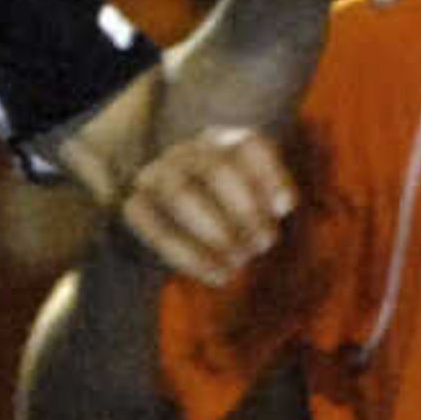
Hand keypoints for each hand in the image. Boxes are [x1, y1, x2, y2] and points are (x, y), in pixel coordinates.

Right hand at [119, 125, 297, 288]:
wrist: (169, 234)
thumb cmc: (225, 219)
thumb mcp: (252, 207)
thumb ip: (269, 202)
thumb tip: (282, 205)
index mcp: (221, 143)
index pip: (248, 144)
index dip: (270, 174)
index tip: (286, 209)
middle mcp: (187, 152)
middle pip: (216, 168)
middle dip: (245, 209)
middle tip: (264, 245)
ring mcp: (156, 175)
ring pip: (181, 195)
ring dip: (216, 231)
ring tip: (239, 263)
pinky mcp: (134, 207)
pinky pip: (159, 229)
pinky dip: (191, 256)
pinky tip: (219, 276)